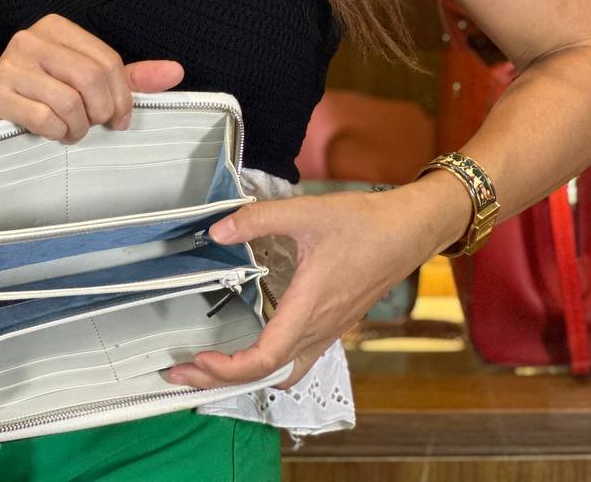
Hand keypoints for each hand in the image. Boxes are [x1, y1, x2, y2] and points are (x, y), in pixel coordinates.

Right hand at [0, 12, 183, 141]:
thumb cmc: (46, 96)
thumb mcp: (88, 82)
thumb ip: (130, 77)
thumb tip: (176, 71)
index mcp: (57, 27)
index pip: (107, 61)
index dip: (123, 96)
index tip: (120, 119)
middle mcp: (31, 38)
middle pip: (90, 79)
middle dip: (101, 112)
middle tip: (95, 126)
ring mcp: (9, 65)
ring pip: (69, 101)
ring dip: (78, 127)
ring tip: (72, 131)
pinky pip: (44, 118)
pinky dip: (57, 133)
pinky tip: (52, 133)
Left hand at [164, 188, 426, 390]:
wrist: (407, 232)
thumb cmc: (363, 224)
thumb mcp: (306, 212)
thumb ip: (258, 219)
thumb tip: (218, 230)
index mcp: (309, 307)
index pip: (264, 358)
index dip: (228, 368)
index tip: (198, 359)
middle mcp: (318, 329)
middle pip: (265, 373)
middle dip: (221, 378)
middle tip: (183, 371)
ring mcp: (328, 331)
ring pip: (282, 371)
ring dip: (244, 374)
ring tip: (212, 365)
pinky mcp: (333, 325)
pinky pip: (299, 360)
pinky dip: (270, 365)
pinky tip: (254, 350)